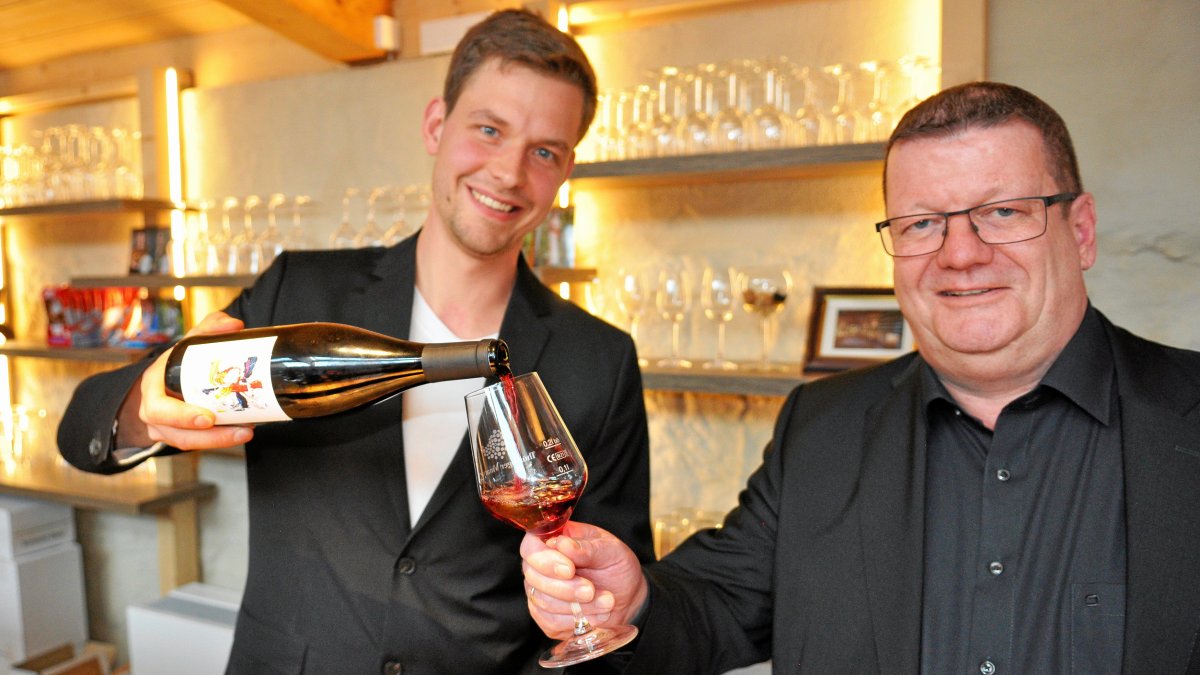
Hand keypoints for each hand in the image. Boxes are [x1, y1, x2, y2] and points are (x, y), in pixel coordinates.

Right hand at [130, 311, 254, 449]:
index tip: (209, 418)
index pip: (159, 406)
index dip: (182, 415)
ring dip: (218, 441)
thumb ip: (210, 328)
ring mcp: (162, 427)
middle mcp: (152, 409)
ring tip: (246, 432)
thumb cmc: (177, 360)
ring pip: (186, 442)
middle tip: (237, 431)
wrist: (162, 380)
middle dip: (205, 436)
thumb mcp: (189, 342)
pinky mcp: (175, 436)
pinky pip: (194, 443)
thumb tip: (234, 325)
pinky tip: (239, 433)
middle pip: (174, 431)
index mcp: (153, 384)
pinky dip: (217, 440)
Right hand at [520, 521, 648, 639]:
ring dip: (577, 605)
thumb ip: (587, 547)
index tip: (570, 569)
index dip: (545, 560)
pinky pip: (551, 622)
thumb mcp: (610, 550)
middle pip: (533, 577)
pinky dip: (577, 619)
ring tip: (606, 601)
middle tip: (591, 590)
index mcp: (552, 541)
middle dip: (565, 588)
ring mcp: (540, 592)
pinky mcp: (546, 617)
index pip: (530, 548)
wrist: (628, 596)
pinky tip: (598, 614)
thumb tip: (562, 543)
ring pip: (543, 602)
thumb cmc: (615, 565)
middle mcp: (539, 566)